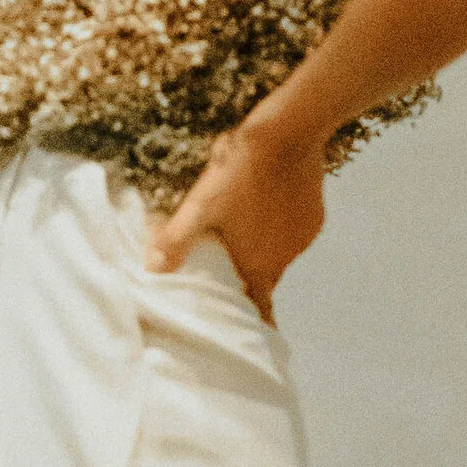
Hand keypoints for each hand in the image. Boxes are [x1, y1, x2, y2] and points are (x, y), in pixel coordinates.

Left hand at [146, 119, 327, 324]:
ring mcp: (303, 235)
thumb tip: (151, 269)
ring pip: (278, 250)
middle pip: (264, 275)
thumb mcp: (200, 204)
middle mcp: (286, 256)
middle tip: (227, 260)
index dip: (256, 321)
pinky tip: (264, 200)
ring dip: (262, 244)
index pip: (260, 306)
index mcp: (259, 263)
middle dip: (247, 274)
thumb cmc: (240, 170)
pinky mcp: (314, 213)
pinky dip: (279, 223)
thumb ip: (176, 240)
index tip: (256, 334)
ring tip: (242, 221)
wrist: (288, 131)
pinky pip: (293, 228)